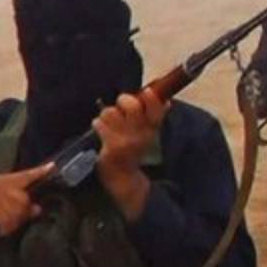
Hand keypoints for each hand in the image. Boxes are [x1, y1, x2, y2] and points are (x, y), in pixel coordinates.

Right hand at [0, 162, 53, 241]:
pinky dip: (5, 227)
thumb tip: (37, 208)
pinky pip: (7, 221)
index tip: (53, 166)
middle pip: (25, 200)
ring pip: (17, 212)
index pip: (26, 175)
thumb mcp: (4, 203)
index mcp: (2, 181)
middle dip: (22, 212)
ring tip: (1, 222)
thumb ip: (22, 204)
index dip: (40, 172)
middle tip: (9, 217)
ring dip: (13, 221)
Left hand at [94, 89, 167, 219]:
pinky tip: (102, 130)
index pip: (157, 109)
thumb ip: (156, 116)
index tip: (146, 91)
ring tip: (110, 122)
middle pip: (131, 105)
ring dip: (107, 114)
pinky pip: (99, 123)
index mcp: (152, 129)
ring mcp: (126, 141)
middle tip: (121, 105)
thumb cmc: (134, 149)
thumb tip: (167, 101)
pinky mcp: (111, 146)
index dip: (151, 97)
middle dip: (123, 100)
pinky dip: (98, 124)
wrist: (123, 175)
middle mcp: (141, 134)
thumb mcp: (149, 133)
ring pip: (111, 112)